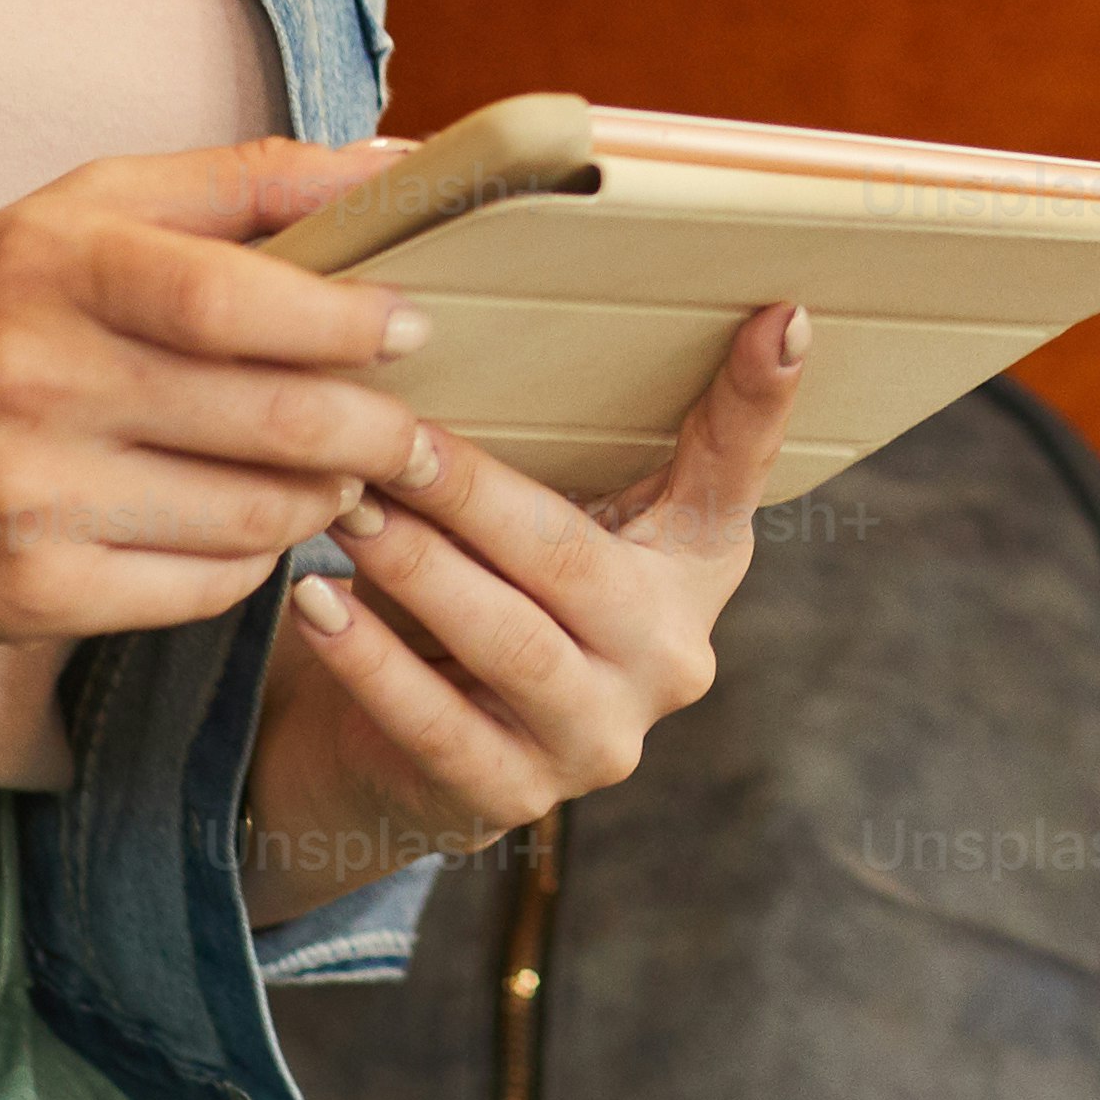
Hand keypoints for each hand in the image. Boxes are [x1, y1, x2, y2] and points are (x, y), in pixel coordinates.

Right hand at [0, 136, 437, 652]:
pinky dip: (254, 561)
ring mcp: (28, 498)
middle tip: (420, 431)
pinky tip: (254, 527)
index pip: (232, 298)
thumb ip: (241, 182)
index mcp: (50, 266)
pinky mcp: (30, 594)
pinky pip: (202, 588)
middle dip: (378, 430)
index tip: (414, 326)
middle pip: (268, 417)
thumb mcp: (77, 214)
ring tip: (345, 474)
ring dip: (327, 497)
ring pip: (254, 512)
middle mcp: (33, 380)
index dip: (344, 319)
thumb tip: (404, 164)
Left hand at [243, 296, 803, 921]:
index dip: (761, 398)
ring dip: (417, 570)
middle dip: (470, 495)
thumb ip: (571, 431)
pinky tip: (314, 602)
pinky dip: (369, 660)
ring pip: (508, 644)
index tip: (786, 313)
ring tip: (346, 510)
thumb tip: (535, 303)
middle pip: (571, 560)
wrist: (423, 749)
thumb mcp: (553, 508)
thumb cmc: (496, 587)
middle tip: (388, 437)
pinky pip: (437, 725)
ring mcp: (599, 738)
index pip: (735, 469)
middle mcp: (669, 655)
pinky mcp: (515, 797)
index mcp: (698, 563)